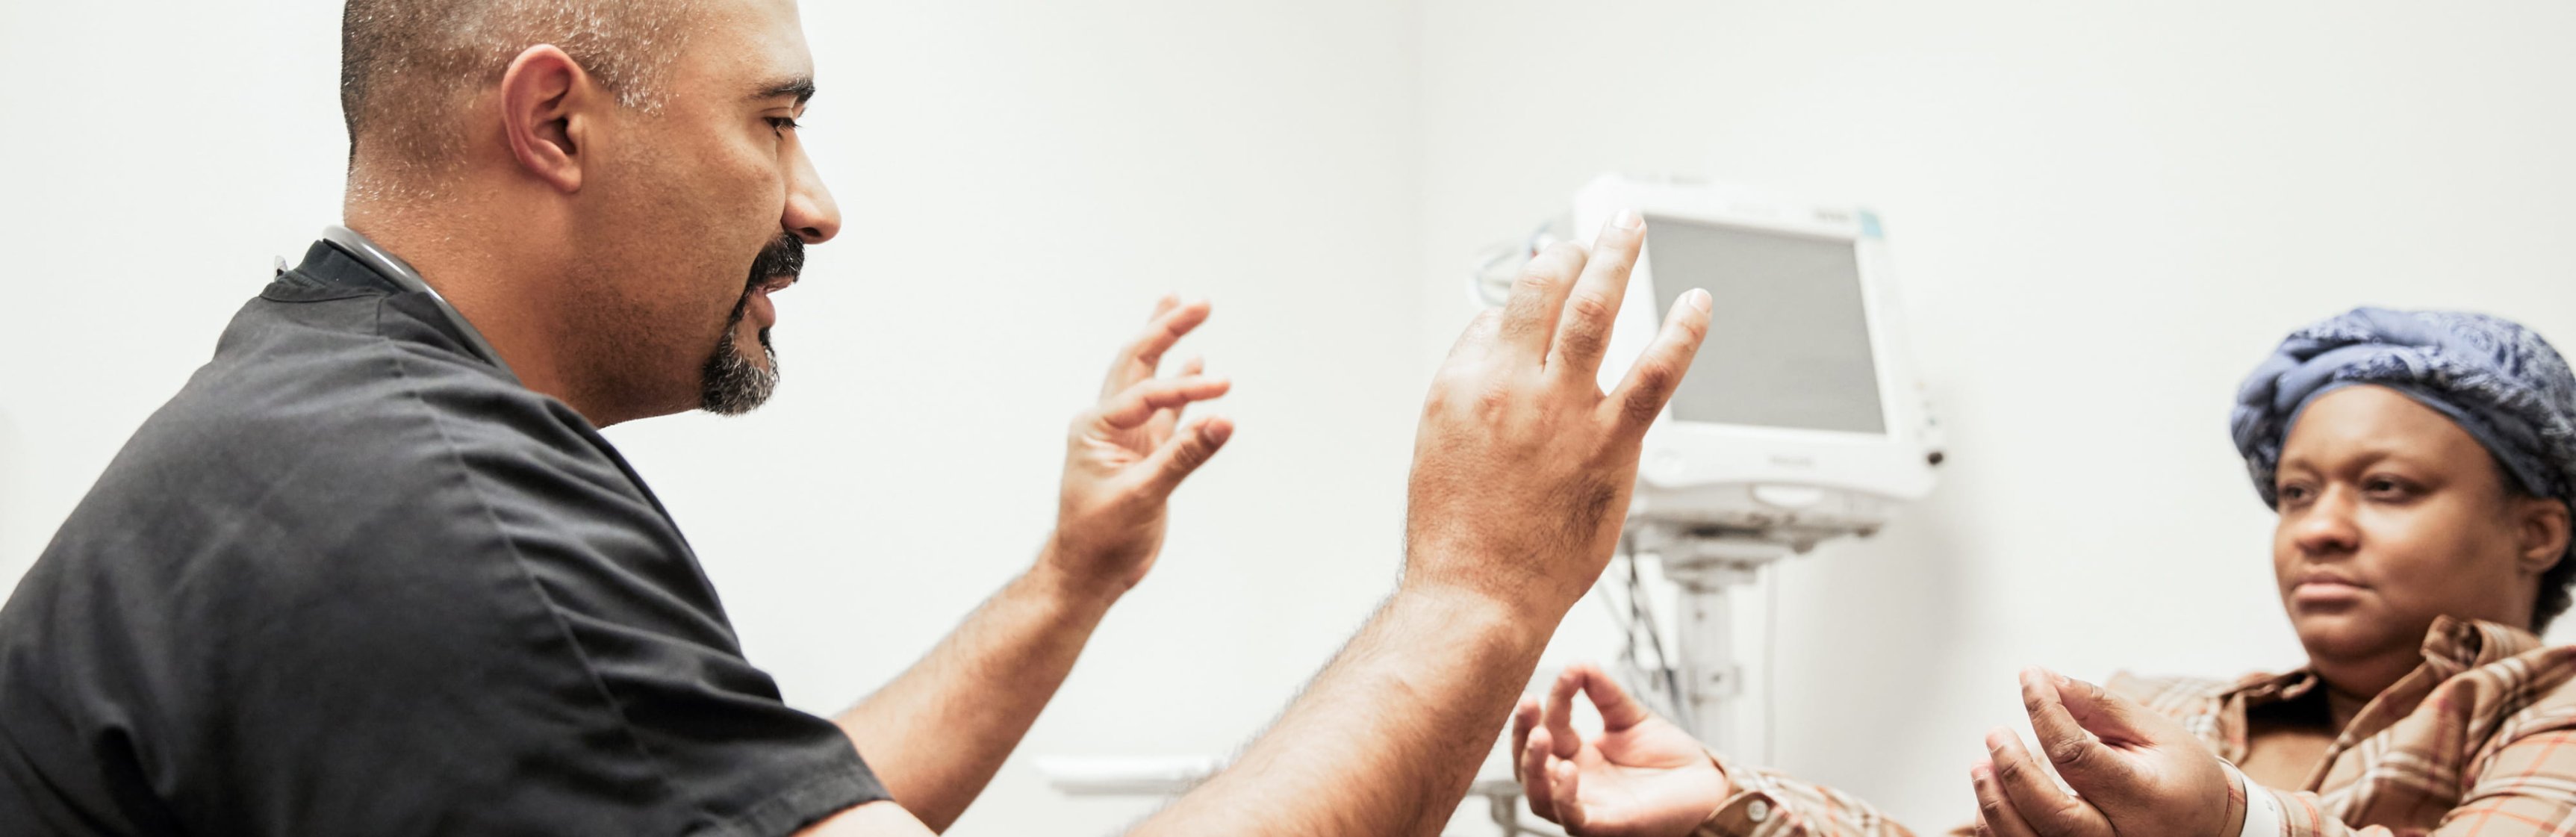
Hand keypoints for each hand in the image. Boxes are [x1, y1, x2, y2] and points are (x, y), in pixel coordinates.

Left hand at [1043, 296, 1233, 598]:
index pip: (1147, 393)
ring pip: (1150, 380)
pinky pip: (1166, 412)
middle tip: (1198, 302)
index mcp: (1095, 427)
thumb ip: (1184, 456)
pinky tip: (1195, 366)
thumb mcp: (1142, 496)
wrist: (1086, 575)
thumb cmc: (1100, 540)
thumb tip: (1223, 419)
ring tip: (1182, 307)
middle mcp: (1108, 424)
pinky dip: (1181, 388)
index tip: (1223, 391)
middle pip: (1139, 362)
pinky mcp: (1144, 456)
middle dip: (1166, 329)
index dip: (1186, 388)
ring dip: (1167, 346)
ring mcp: (1127, 438)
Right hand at [1404, 211, 1711, 615]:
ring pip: (1597, 311)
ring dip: (1617, 259)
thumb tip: (1501, 354)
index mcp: (1463, 383)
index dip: (1520, 309)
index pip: (1496, 316)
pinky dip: (1682, 332)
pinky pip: (1656, 373)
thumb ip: (1469, 392)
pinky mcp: (1612, 443)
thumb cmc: (1457, 535)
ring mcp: (1566, 411)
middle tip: (1588, 236)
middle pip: (1543, 290)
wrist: (1481, 594)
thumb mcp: (1435, 447)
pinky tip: (1697, 305)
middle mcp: (1512, 384)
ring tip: (1630, 229)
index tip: (1538, 303)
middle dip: (1568, 252)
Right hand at [1513, 663, 1728, 836]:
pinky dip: (1564, 798)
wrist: (1708, 787)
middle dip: (1523, 734)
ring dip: (1533, 766)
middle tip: (1529, 703)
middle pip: (1530, 766)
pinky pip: (1574, 819)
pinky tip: (1567, 770)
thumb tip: (1578, 663)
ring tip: (1541, 735)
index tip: (1569, 673)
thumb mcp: (1631, 717)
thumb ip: (1604, 693)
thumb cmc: (1671, 760)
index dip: (1554, 701)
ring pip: (1540, 797)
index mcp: (1578, 757)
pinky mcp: (1607, 826)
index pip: (1551, 727)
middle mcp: (1576, 784)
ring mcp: (1589, 806)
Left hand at [1970, 668, 2236, 836]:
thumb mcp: (2155, 733)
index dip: (2045, 712)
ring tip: (1982, 766)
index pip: (2078, 756)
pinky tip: (1992, 798)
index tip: (2029, 679)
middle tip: (1995, 734)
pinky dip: (1998, 830)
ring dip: (1996, 805)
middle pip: (2055, 816)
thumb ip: (2099, 708)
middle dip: (2015, 772)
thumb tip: (2045, 679)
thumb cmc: (2181, 777)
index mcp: (2146, 797)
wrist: (2208, 827)